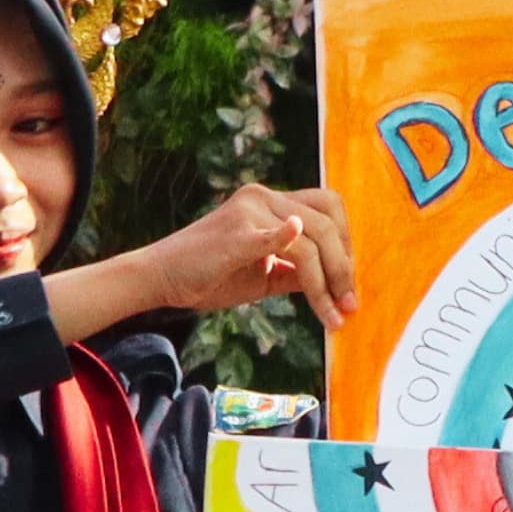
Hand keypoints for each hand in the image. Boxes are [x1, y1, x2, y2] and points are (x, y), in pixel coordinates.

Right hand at [147, 183, 358, 326]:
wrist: (162, 278)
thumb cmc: (211, 275)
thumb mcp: (265, 274)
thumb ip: (298, 272)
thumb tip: (338, 285)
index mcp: (270, 202)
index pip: (327, 208)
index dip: (347, 244)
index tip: (349, 284)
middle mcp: (262, 197)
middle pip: (327, 222)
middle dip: (345, 266)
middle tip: (349, 304)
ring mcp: (249, 211)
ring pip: (311, 239)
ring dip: (329, 281)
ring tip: (335, 314)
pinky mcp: (236, 234)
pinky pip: (276, 236)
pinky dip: (296, 245)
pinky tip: (316, 271)